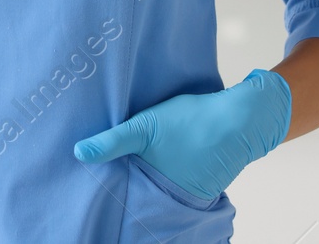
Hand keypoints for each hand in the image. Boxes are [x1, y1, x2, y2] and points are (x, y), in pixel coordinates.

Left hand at [73, 68, 291, 200]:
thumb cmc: (192, 122)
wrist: (241, 120)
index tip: (94, 180)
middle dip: (127, 183)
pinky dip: (167, 172)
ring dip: (149, 176)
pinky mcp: (200, 182)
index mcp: (155, 188)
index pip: (124, 197)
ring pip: (158, 186)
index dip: (110, 187)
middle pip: (141, 193)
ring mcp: (187, 192)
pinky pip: (175, 180)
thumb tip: (78, 153)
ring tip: (133, 160)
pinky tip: (161, 157)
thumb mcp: (145, 126)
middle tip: (110, 167)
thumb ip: (112, 141)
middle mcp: (171, 198)